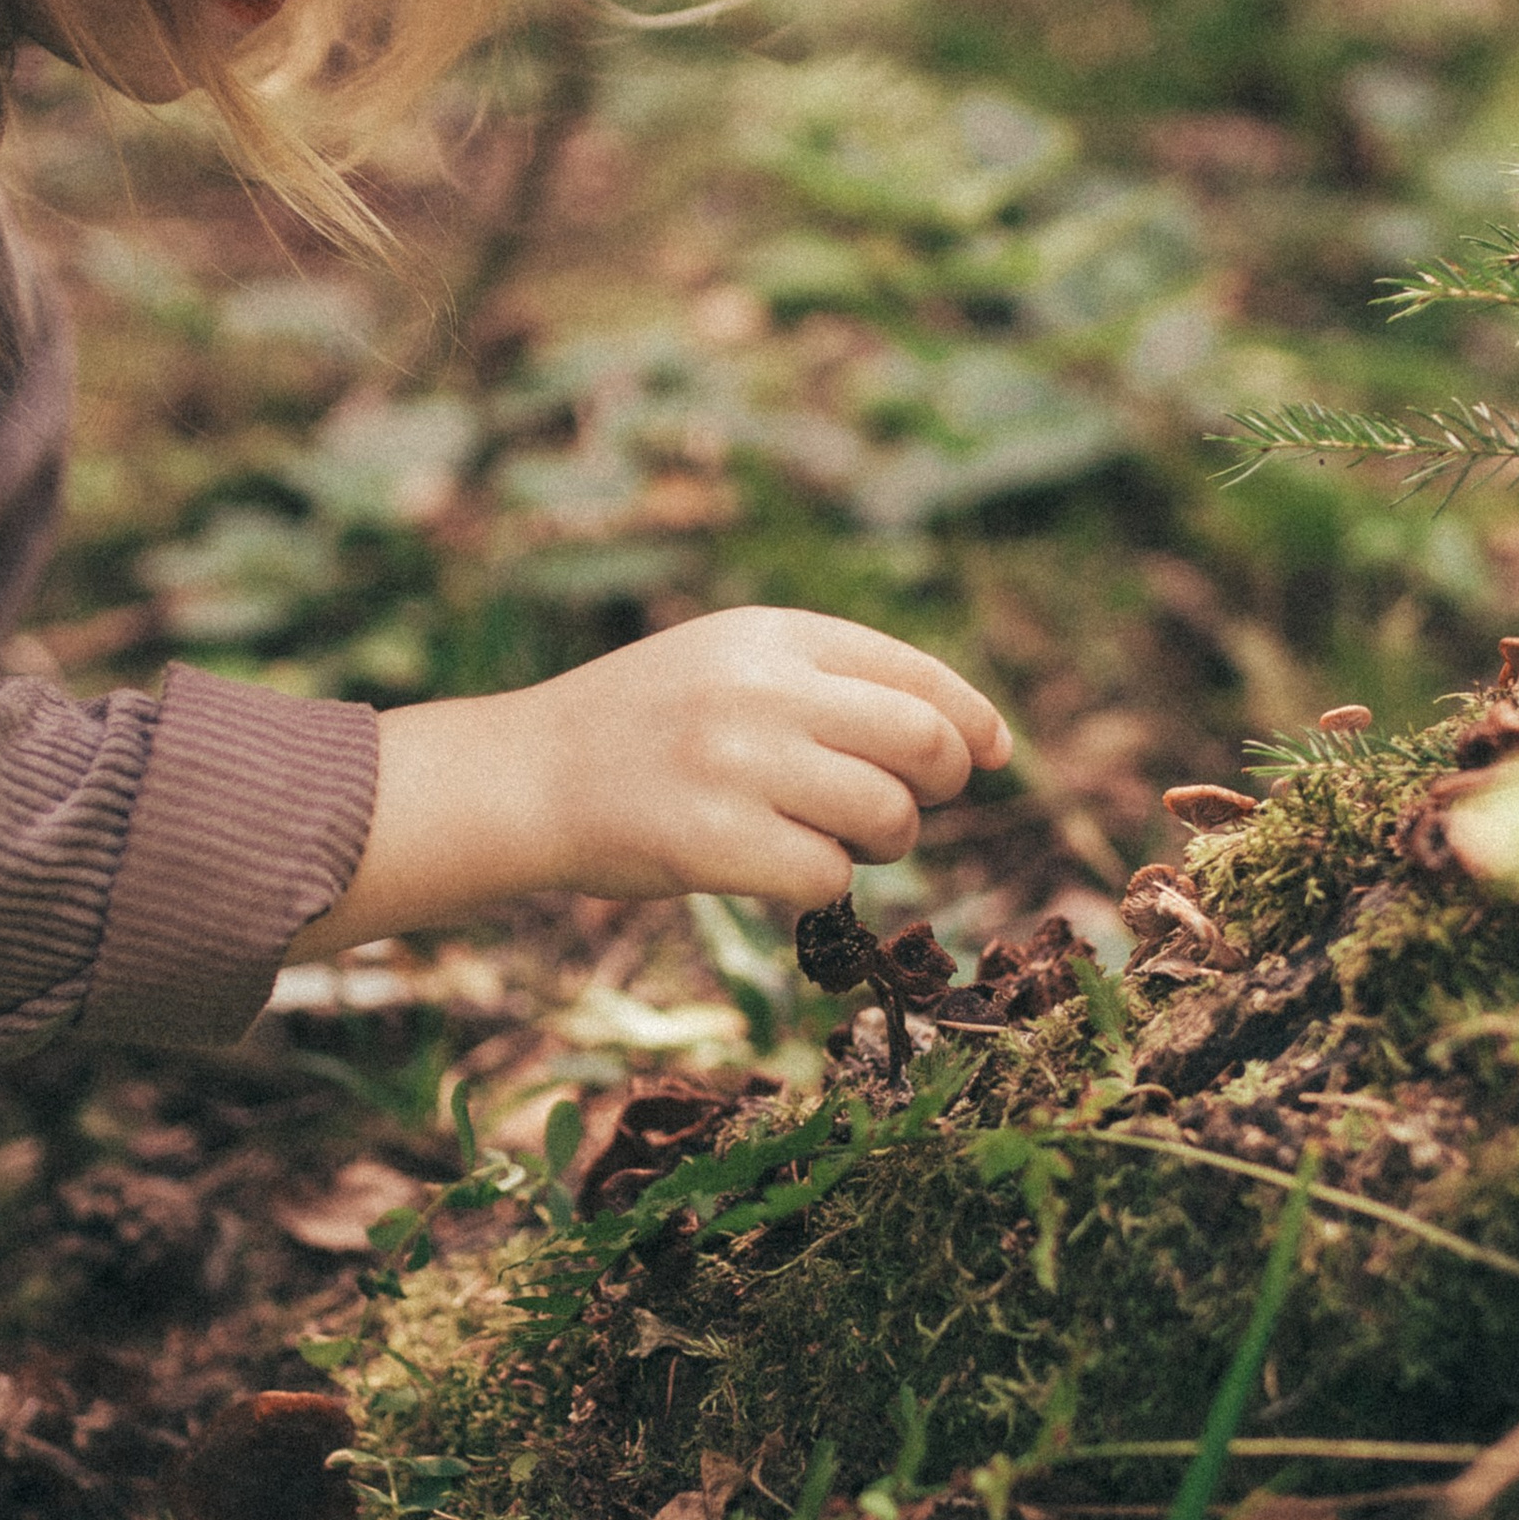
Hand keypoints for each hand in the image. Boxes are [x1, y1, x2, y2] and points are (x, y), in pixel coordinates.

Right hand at [289, 609, 1010, 953]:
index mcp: (775, 635)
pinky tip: (782, 871)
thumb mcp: (730, 661)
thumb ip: (827, 681)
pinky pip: (828, 876)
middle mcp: (762, 688)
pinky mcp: (712, 841)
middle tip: (907, 810)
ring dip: (884, 842)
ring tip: (838, 842)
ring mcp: (737, 764)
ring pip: (886, 815)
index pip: (918, 676)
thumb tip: (964, 739)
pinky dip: (824, 885)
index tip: (992, 756)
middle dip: (939, 786)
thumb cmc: (642, 728)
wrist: (525, 775)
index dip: (973, 722)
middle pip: (922, 743)